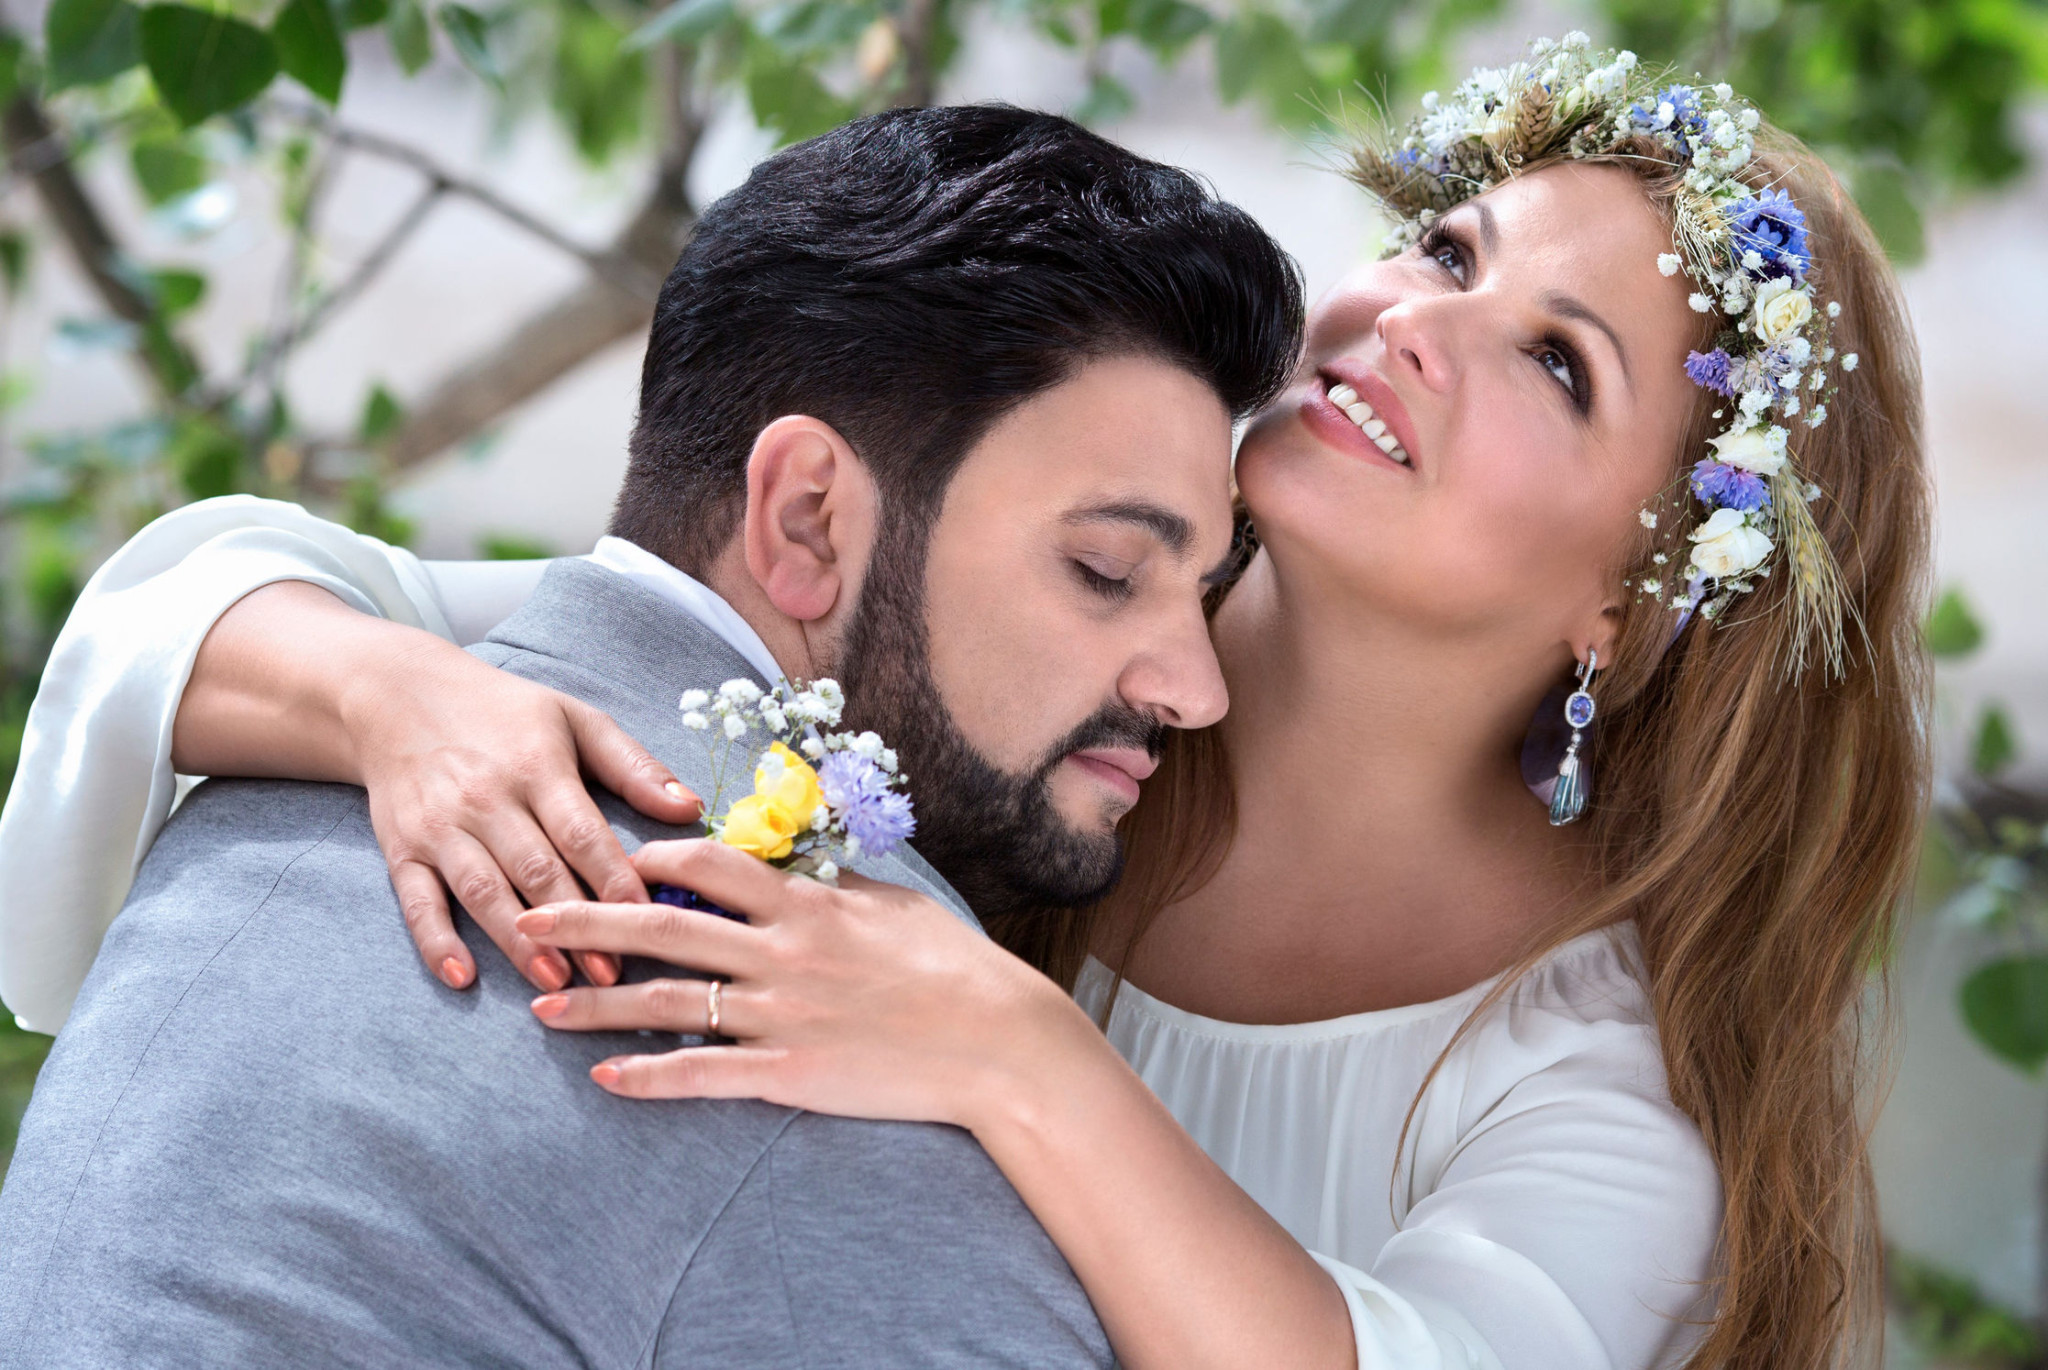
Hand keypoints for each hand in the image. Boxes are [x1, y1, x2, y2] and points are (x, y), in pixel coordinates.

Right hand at [338, 632, 702, 992]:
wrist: (398, 695)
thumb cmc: (503, 713)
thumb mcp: (575, 719)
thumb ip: (634, 766)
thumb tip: (690, 808)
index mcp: (537, 766)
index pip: (583, 833)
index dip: (615, 880)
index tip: (648, 921)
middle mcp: (487, 799)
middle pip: (536, 870)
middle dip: (577, 925)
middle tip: (612, 974)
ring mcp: (440, 827)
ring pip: (482, 892)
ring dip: (518, 942)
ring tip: (556, 983)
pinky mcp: (402, 849)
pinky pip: (417, 902)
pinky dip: (436, 941)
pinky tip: (463, 976)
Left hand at [512, 839, 1098, 1130]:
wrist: (998, 1040)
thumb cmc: (954, 967)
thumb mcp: (893, 904)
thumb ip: (832, 888)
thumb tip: (792, 870)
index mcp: (806, 902)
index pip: (707, 863)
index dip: (648, 858)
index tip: (608, 859)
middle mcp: (781, 951)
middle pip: (662, 925)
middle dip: (586, 919)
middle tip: (527, 917)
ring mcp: (780, 1014)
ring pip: (667, 1002)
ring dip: (597, 1006)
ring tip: (542, 1010)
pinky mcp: (788, 1073)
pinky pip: (702, 1074)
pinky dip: (649, 1077)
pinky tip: (604, 1080)